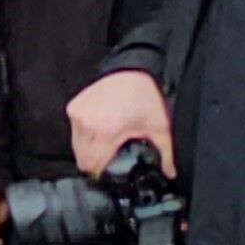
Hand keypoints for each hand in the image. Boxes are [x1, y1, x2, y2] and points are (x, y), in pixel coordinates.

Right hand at [65, 68, 175, 185]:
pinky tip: (98, 127)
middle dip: (94, 161)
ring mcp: (78, 115)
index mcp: (108, 132)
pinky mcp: (73, 108)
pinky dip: (83, 133)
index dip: (102, 172)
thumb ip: (167, 154)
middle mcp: (88, 124)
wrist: (134, 71)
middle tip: (109, 157)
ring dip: (87, 148)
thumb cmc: (146, 97)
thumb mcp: (160, 128)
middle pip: (82, 158)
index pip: (94, 164)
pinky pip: (74, 130)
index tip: (109, 172)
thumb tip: (171, 173)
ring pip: (76, 145)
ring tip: (104, 141)